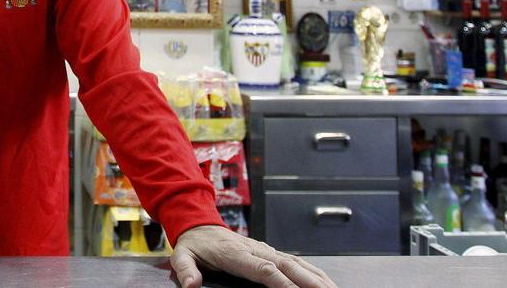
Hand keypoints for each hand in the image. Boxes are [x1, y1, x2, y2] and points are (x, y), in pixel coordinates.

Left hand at [171, 225, 336, 287]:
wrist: (199, 224)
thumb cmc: (194, 244)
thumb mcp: (182, 255)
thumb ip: (185, 269)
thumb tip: (191, 283)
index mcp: (235, 253)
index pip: (263, 268)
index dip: (281, 280)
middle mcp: (255, 249)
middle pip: (287, 265)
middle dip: (308, 280)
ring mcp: (265, 250)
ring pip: (296, 263)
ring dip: (315, 276)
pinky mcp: (271, 252)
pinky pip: (296, 262)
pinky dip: (312, 272)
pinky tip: (325, 282)